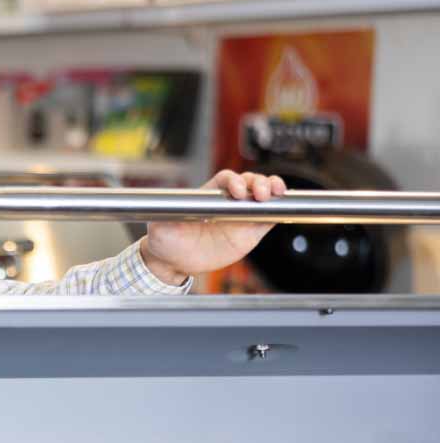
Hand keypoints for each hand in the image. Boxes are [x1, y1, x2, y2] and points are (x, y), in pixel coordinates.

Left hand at [140, 170, 287, 284]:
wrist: (175, 262)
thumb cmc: (166, 241)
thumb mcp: (159, 228)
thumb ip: (163, 217)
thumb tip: (161, 209)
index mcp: (209, 196)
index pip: (226, 179)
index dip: (235, 181)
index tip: (236, 192)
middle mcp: (227, 202)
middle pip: (249, 181)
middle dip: (259, 181)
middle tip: (260, 192)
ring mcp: (241, 215)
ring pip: (263, 195)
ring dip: (272, 189)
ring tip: (274, 193)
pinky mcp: (250, 231)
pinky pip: (269, 216)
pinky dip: (279, 208)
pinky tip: (283, 205)